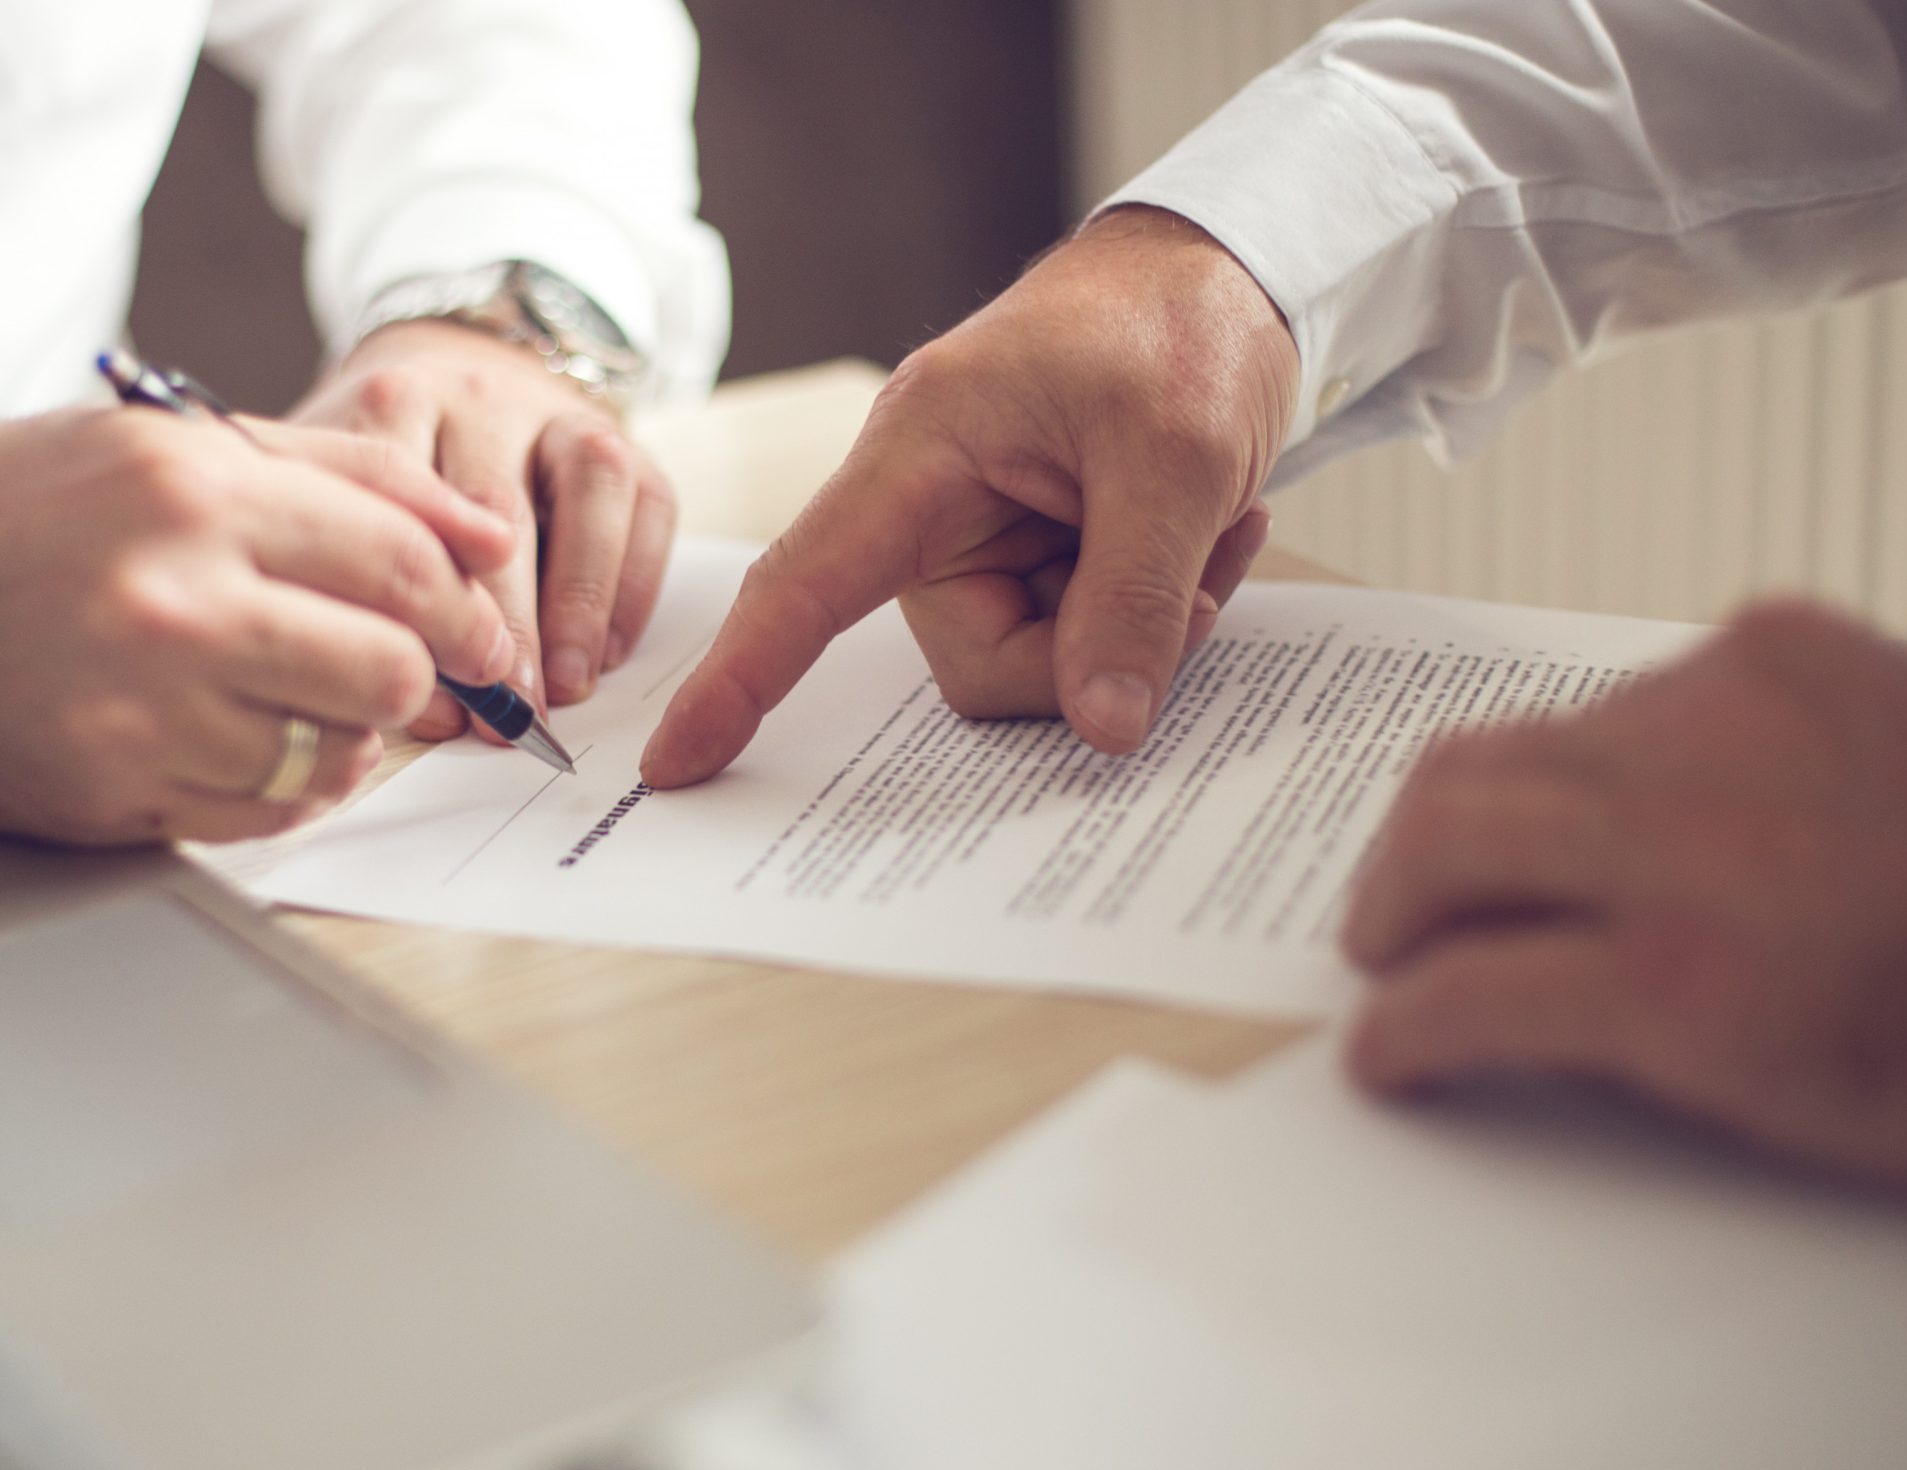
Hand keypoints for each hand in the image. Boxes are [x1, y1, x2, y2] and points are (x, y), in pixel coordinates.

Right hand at [0, 406, 517, 844]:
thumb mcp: (155, 443)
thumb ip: (335, 474)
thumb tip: (483, 532)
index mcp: (191, 490)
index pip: (403, 561)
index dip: (469, 608)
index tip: (485, 633)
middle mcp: (171, 600)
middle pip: (388, 670)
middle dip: (419, 680)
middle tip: (407, 678)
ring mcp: (137, 709)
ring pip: (332, 754)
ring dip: (338, 736)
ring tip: (284, 696)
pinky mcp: (106, 792)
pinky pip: (262, 814)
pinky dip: (277, 787)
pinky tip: (234, 741)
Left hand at [292, 318, 675, 734]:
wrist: (457, 379)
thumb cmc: (391, 476)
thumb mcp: (346, 506)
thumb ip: (367, 589)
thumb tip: (435, 709)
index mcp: (393, 406)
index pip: (401, 493)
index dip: (412, 594)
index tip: (416, 674)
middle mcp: (478, 398)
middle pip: (494, 503)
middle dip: (504, 618)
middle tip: (506, 706)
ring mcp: (559, 413)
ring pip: (590, 485)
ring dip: (581, 596)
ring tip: (569, 682)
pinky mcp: (626, 439)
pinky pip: (647, 506)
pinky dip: (633, 585)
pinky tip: (606, 653)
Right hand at [642, 207, 1296, 788]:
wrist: (1230, 269)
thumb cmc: (1181, 322)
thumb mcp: (1181, 460)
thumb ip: (1138, 599)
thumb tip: (1104, 728)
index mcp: (921, 451)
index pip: (804, 582)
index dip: (737, 680)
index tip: (676, 763)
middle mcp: (932, 502)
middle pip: (974, 656)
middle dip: (1086, 654)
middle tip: (1197, 592)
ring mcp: (982, 531)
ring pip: (1033, 658)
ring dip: (1139, 626)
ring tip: (1209, 538)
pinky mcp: (1031, 549)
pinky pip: (1074, 634)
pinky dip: (1153, 608)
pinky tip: (1207, 537)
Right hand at [1344, 603, 1906, 1191]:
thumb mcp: (1805, 1113)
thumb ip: (1634, 1060)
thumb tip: (1507, 1020)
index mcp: (1686, 984)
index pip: (1451, 998)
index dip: (1399, 1032)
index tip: (1385, 1045)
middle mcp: (1679, 834)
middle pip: (1436, 839)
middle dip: (1385, 906)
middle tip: (1382, 942)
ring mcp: (1720, 715)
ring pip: (1504, 748)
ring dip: (1471, 820)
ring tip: (1484, 864)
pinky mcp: (1774, 640)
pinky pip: (1621, 693)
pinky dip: (1598, 754)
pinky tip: (1637, 800)